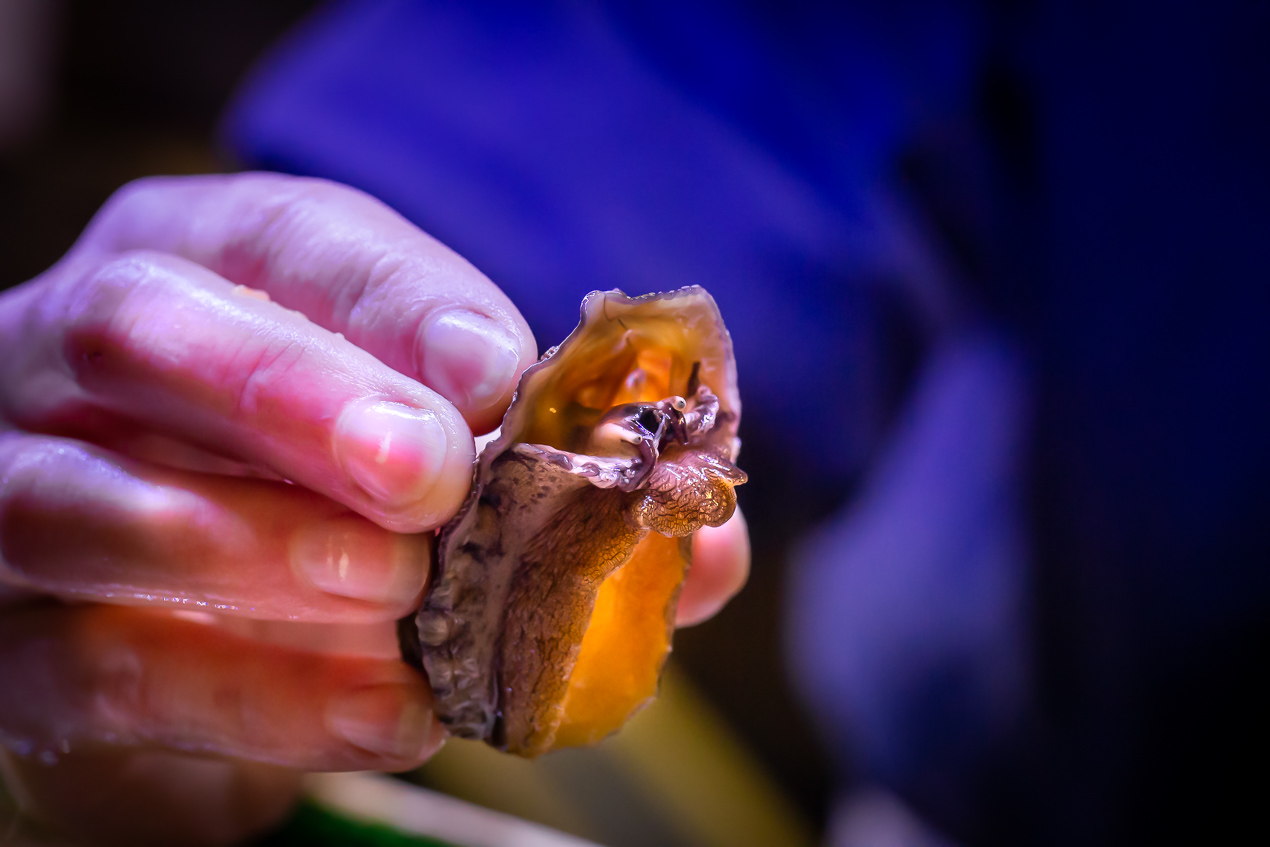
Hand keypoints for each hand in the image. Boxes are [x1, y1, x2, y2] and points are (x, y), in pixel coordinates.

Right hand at [0, 173, 747, 844]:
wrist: (193, 630)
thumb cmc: (331, 501)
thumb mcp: (442, 461)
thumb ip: (565, 494)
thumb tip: (703, 549)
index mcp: (210, 265)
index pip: (291, 242)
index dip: (396, 301)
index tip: (504, 371)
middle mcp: (85, 353)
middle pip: (145, 332)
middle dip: (298, 396)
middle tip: (431, 472)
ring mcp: (27, 491)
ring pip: (83, 500)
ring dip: (252, 545)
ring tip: (395, 591)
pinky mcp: (15, 645)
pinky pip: (101, 664)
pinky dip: (252, 694)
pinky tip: (384, 710)